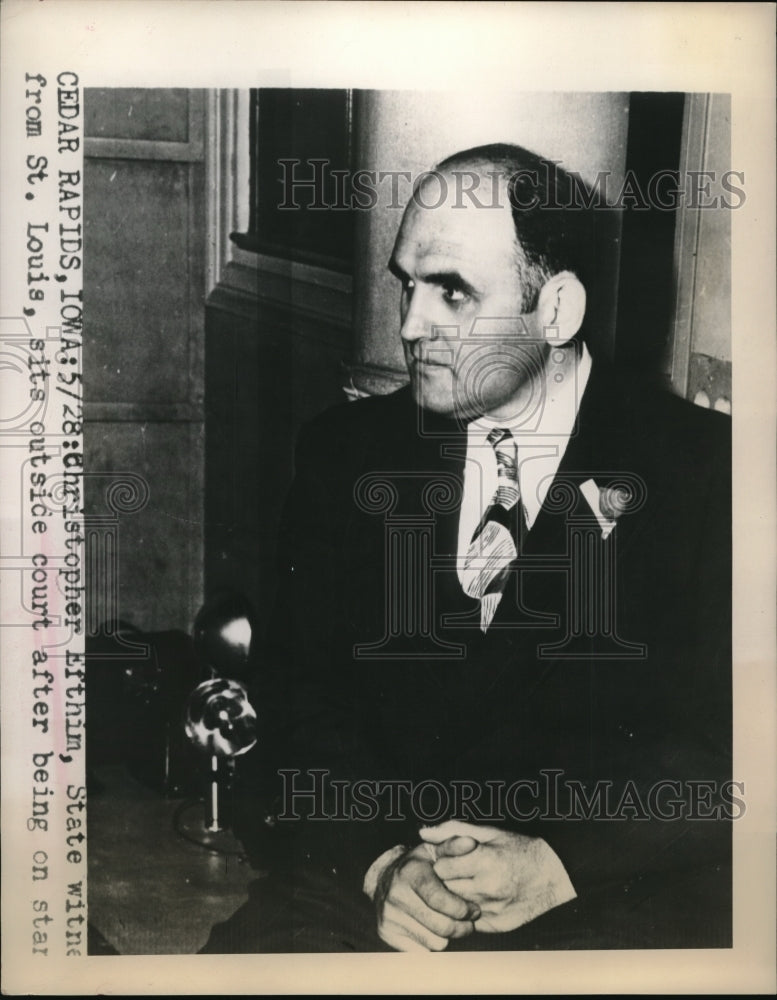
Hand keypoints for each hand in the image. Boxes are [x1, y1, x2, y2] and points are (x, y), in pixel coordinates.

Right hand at [368, 839, 481, 950]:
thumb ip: (453, 847)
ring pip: (435, 942)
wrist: (384, 879)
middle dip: (461, 926)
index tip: (473, 910)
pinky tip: (432, 929)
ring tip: (449, 922)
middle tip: (468, 921)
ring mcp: (389, 915)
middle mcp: (396, 894)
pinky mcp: (386, 933)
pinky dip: (431, 943)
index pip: (439, 899)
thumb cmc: (418, 866)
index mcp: (410, 872)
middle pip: (441, 926)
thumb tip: (470, 843)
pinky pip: (422, 952)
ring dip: (447, 936)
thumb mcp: (434, 851)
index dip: (461, 909)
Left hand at [420, 820, 576, 933]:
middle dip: (443, 880)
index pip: (441, 867)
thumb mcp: (489, 832)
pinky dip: (466, 911)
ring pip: (453, 906)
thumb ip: (453, 829)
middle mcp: (488, 888)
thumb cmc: (518, 848)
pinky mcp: (496, 925)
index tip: (447, 857)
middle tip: (453, 872)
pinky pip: (467, 921)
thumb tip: (423, 833)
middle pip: (444, 888)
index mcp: (485, 861)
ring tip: (464, 883)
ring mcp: (492, 910)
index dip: (441, 861)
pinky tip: (474, 899)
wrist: (552, 875)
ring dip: (453, 896)